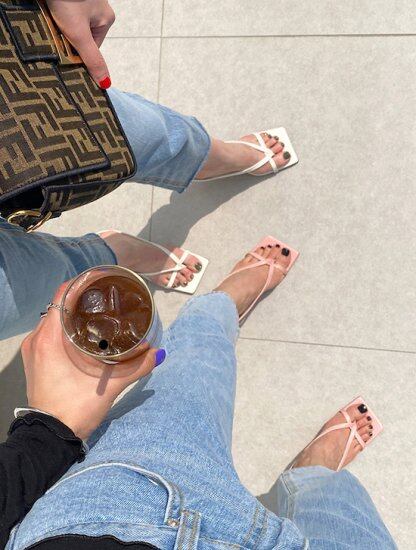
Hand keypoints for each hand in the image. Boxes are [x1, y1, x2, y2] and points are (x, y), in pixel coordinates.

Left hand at [21, 283, 162, 439]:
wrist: (50, 438)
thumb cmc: (73, 410)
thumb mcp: (109, 387)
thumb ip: (136, 368)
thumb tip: (158, 353)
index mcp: (50, 339)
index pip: (62, 296)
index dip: (81, 283)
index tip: (100, 280)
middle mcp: (37, 340)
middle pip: (58, 305)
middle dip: (81, 297)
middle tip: (105, 296)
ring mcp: (34, 350)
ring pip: (53, 319)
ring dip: (73, 312)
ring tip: (98, 310)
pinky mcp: (36, 360)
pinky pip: (49, 332)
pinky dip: (65, 326)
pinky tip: (85, 331)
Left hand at [45, 0, 114, 87]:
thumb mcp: (79, 34)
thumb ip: (92, 59)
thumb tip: (106, 84)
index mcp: (106, 18)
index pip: (93, 47)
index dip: (79, 51)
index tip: (67, 50)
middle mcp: (97, 8)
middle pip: (80, 35)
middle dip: (68, 38)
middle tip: (57, 35)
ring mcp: (81, 1)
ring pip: (69, 23)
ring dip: (59, 26)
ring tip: (51, 21)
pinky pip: (62, 11)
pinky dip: (54, 14)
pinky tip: (49, 12)